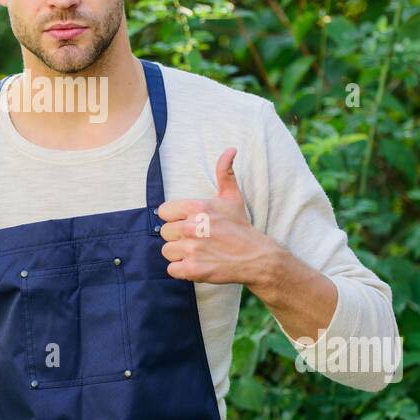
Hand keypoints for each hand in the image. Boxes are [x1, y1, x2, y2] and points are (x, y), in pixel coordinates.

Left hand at [157, 147, 276, 285]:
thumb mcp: (232, 196)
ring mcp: (193, 249)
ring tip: (197, 252)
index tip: (188, 222)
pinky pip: (172, 270)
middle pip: (165, 232)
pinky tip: (196, 264)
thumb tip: (230, 150)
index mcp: (197, 207)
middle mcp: (192, 227)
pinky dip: (182, 270)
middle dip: (177, 237)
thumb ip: (225, 172)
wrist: (256, 257)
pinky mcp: (194, 269)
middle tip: (196, 239)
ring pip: (167, 251)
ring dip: (179, 254)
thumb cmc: (240, 226)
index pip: (163, 212)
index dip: (174, 218)